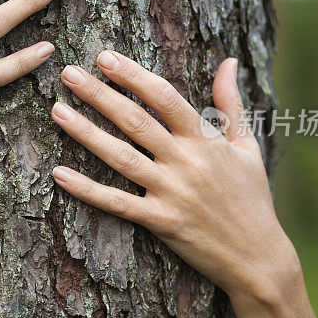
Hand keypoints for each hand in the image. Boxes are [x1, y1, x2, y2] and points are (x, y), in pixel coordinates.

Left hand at [50, 51, 300, 303]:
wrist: (260, 260)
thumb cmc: (252, 199)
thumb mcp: (247, 148)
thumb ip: (231, 104)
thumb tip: (228, 61)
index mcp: (207, 141)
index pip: (165, 98)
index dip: (133, 76)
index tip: (105, 57)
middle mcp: (187, 163)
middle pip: (136, 121)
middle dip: (100, 95)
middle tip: (69, 73)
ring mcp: (173, 193)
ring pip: (121, 157)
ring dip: (86, 133)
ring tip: (57, 111)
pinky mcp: (162, 222)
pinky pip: (118, 203)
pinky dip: (87, 189)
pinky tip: (59, 173)